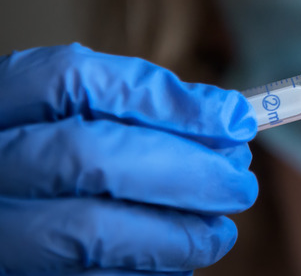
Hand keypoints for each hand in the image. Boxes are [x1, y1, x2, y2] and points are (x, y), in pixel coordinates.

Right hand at [0, 44, 257, 274]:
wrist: (9, 220)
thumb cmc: (61, 160)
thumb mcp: (82, 117)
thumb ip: (143, 110)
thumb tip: (231, 119)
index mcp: (1, 103)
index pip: (74, 80)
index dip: (164, 99)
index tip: (235, 120)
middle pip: (90, 155)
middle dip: (184, 171)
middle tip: (240, 184)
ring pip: (92, 232)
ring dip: (177, 234)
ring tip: (219, 232)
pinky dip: (150, 272)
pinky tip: (177, 260)